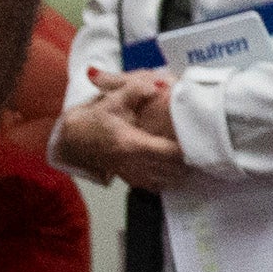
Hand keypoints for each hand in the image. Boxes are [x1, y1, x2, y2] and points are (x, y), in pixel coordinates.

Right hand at [54, 66, 189, 191]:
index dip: (187, 145)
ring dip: (182, 168)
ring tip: (189, 153)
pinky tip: (174, 165)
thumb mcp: (112, 100)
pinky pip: (159, 186)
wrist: (74, 140)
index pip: (170, 152)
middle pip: (175, 168)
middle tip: (198, 142)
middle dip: (189, 157)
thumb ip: (135, 90)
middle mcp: (134, 164)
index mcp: (131, 144)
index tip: (197, 134)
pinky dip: (169, 177)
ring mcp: (133, 175)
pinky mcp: (132, 181)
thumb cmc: (95, 119)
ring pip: (170, 180)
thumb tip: (156, 85)